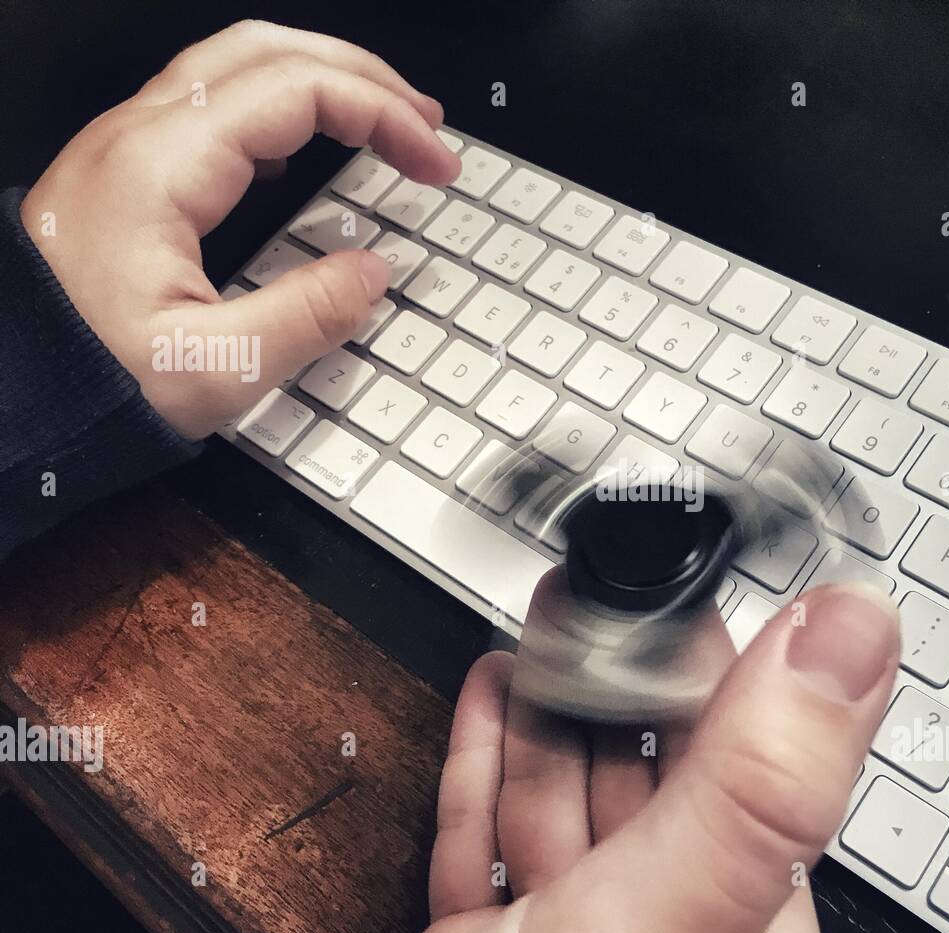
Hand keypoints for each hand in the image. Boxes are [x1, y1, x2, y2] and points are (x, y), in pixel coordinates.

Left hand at [20, 20, 458, 439]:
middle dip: (361, 77)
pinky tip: (300, 155)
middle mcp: (138, 139)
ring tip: (380, 123)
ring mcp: (125, 150)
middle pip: (267, 52)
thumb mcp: (213, 370)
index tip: (435, 162)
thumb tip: (373, 274)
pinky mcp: (123, 177)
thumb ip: (306, 317)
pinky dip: (276, 113)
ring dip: (319, 83)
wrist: (4, 393)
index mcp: (163, 168)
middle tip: (424, 125)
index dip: (384, 115)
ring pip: (236, 68)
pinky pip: (209, 108)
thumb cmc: (83, 380)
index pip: (298, 91)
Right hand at [406, 581, 899, 932]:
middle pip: (656, 777)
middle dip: (627, 673)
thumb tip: (854, 633)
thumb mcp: (674, 918)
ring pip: (568, 802)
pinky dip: (483, 769)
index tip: (709, 594)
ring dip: (553, 704)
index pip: (761, 778)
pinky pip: (482, 844)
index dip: (735, 675)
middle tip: (613, 587)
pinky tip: (492, 702)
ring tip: (553, 617)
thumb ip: (757, 783)